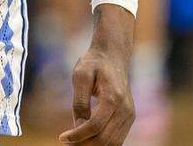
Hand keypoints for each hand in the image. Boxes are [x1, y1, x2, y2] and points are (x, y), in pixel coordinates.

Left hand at [60, 5, 134, 144]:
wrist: (113, 56)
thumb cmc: (94, 63)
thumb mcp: (80, 76)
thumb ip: (79, 101)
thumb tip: (78, 125)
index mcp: (113, 98)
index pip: (95, 126)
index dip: (78, 135)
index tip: (62, 138)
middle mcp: (125, 109)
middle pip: (105, 139)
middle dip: (85, 144)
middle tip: (67, 142)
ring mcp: (130, 115)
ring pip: (113, 143)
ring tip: (75, 142)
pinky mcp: (129, 117)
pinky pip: (117, 138)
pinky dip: (103, 143)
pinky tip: (87, 139)